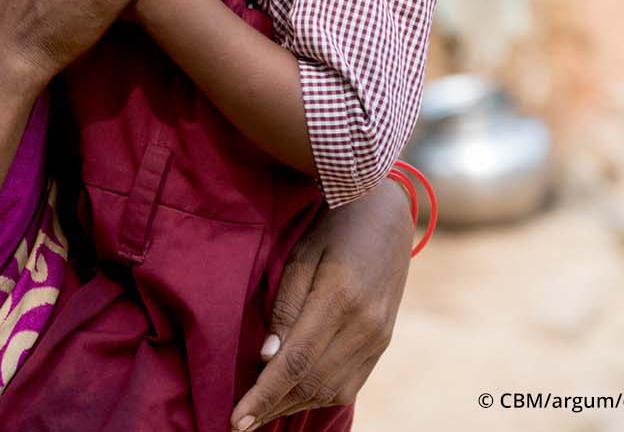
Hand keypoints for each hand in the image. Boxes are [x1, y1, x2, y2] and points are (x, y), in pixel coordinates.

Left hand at [230, 179, 413, 429]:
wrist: (386, 213)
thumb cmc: (333, 226)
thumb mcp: (301, 254)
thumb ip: (285, 306)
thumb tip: (267, 358)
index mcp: (340, 301)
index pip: (295, 363)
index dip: (263, 396)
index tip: (237, 420)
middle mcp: (365, 328)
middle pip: (312, 384)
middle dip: (273, 407)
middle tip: (240, 421)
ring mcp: (379, 338)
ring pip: (332, 390)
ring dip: (294, 405)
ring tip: (261, 412)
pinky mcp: (383, 342)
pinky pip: (350, 383)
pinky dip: (318, 395)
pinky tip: (294, 396)